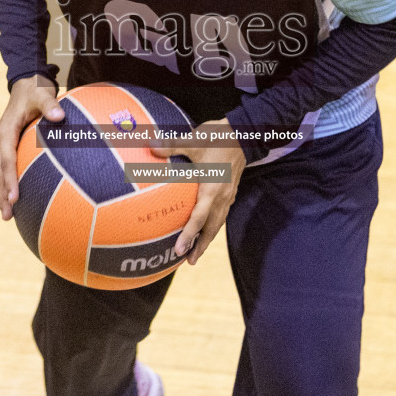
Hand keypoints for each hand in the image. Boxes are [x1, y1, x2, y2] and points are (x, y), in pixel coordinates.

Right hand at [0, 74, 63, 219]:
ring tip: (8, 216)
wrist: (25, 83)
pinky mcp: (7, 146)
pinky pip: (7, 169)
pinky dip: (9, 184)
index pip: (7, 160)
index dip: (10, 179)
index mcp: (5, 131)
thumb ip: (51, 105)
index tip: (14, 197)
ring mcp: (2, 144)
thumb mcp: (43, 94)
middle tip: (7, 215)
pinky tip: (17, 200)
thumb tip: (60, 116)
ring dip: (2, 194)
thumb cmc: (35, 90)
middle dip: (2, 194)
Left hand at [152, 119, 246, 264]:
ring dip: (207, 239)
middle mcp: (222, 196)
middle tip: (188, 262)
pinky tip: (205, 229)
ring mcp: (228, 195)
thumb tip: (150, 146)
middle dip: (200, 246)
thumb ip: (171, 145)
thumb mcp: (194, 140)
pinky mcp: (231, 191)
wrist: (245, 133)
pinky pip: (221, 214)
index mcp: (212, 188)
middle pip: (211, 228)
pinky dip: (212, 226)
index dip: (188, 235)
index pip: (199, 217)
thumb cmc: (219, 137)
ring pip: (218, 223)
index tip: (178, 250)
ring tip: (196, 253)